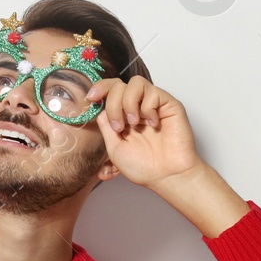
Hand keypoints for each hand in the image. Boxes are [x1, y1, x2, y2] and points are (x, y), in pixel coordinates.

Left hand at [85, 75, 202, 189]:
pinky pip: (153, 92)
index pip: (110, 90)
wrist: (167, 177)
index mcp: (124, 115)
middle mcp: (138, 107)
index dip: (100, 88)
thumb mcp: (114, 148)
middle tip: (119, 127)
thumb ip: (106, 126)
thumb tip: (99, 109)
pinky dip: (148, 108)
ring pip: (135, 82)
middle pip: (119, 85)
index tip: (91, 98)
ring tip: (134, 123)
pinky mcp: (169, 105)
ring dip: (129, 102)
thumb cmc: (145, 167)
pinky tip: (154, 124)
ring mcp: (154, 104)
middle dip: (113, 104)